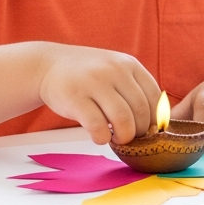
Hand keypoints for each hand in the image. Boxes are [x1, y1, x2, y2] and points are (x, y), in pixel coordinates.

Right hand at [37, 44, 159, 145]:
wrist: (47, 65)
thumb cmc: (88, 75)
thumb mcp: (116, 70)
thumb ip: (135, 89)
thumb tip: (156, 122)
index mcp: (130, 65)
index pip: (155, 96)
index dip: (155, 119)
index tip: (150, 130)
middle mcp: (114, 71)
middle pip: (140, 110)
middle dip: (140, 131)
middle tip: (132, 137)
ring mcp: (94, 83)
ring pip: (122, 119)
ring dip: (124, 136)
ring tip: (118, 139)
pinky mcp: (75, 98)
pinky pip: (97, 125)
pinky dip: (102, 137)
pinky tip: (100, 137)